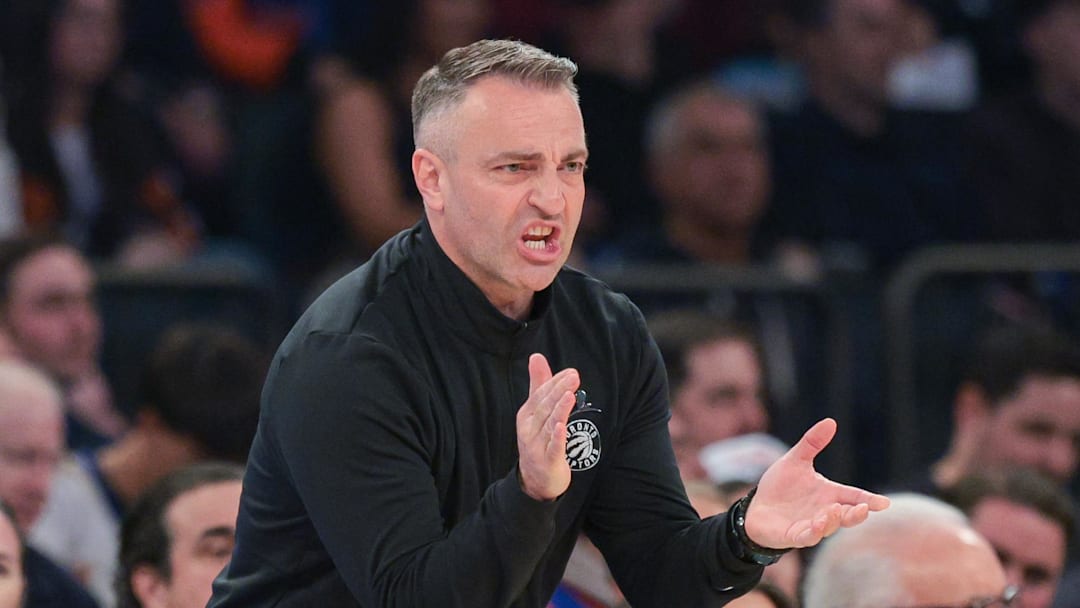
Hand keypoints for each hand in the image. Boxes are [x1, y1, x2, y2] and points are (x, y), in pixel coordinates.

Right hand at [516, 353, 578, 500]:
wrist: (535, 479)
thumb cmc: (538, 439)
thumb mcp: (536, 412)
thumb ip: (538, 385)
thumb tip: (536, 356)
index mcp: (526, 415)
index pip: (540, 395)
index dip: (555, 383)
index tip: (570, 373)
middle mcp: (529, 429)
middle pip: (545, 408)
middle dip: (559, 391)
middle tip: (574, 377)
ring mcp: (537, 446)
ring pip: (549, 425)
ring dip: (559, 410)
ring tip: (570, 395)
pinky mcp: (548, 462)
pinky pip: (553, 448)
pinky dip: (557, 438)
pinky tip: (562, 427)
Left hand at [743, 418, 889, 548]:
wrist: (757, 506)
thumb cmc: (781, 486)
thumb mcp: (795, 460)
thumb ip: (812, 443)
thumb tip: (830, 421)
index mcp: (829, 494)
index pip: (853, 496)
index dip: (869, 500)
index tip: (884, 503)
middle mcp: (824, 511)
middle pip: (847, 515)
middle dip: (856, 514)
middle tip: (864, 508)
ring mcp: (810, 525)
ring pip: (828, 527)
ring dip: (833, 520)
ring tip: (835, 510)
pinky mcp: (794, 535)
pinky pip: (807, 537)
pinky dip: (814, 532)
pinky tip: (817, 524)